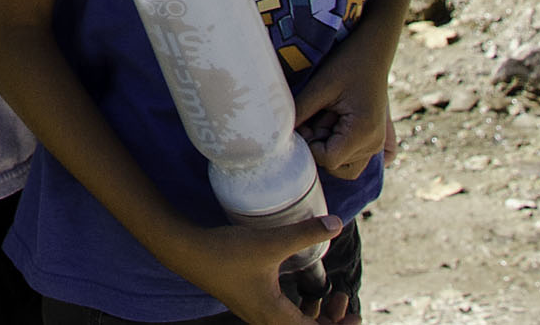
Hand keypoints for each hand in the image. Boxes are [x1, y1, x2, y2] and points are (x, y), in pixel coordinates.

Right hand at [159, 214, 348, 324]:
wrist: (187, 251)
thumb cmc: (227, 251)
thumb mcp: (271, 242)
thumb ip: (305, 233)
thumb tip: (337, 224)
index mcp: (276, 317)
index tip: (352, 309)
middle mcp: (267, 322)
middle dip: (331, 320)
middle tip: (341, 296)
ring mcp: (258, 315)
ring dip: (315, 315)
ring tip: (325, 294)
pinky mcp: (250, 304)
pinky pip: (283, 317)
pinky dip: (298, 308)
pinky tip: (299, 288)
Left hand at [291, 42, 392, 180]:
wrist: (373, 51)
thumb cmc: (347, 64)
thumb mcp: (320, 86)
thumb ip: (300, 111)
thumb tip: (279, 134)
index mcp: (363, 132)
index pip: (328, 160)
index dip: (311, 146)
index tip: (307, 122)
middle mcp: (373, 143)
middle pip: (337, 168)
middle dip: (320, 148)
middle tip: (316, 119)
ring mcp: (377, 143)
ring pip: (346, 167)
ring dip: (330, 148)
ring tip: (326, 119)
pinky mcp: (374, 139)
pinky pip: (357, 160)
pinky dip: (342, 150)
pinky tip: (334, 128)